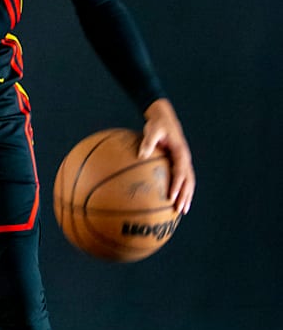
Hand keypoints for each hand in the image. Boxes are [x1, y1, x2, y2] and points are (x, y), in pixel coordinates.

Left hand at [139, 98, 194, 215]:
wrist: (164, 118)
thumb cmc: (157, 124)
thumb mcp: (152, 130)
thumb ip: (148, 142)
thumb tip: (140, 155)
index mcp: (180, 152)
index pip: (180, 171)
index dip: (177, 185)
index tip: (172, 196)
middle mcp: (185, 158)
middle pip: (188, 180)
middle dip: (185, 196)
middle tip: (180, 209)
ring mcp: (184, 161)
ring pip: (188, 182)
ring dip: (186, 196)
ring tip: (182, 211)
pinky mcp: (179, 163)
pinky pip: (182, 179)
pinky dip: (182, 190)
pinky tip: (174, 201)